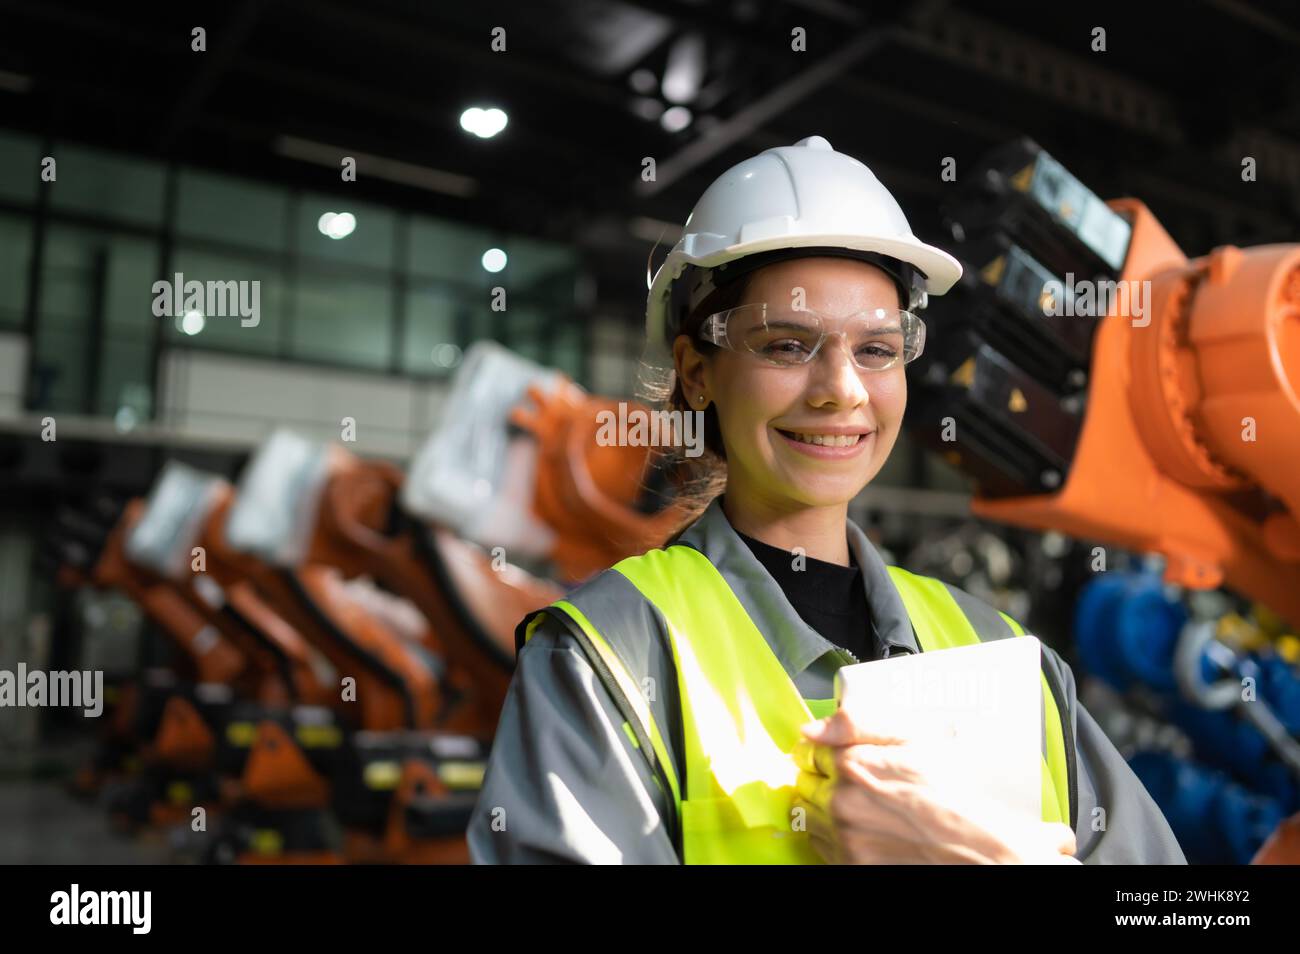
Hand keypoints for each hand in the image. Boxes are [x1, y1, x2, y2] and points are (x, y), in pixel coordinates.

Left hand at [792, 708, 1078, 864]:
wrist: (974, 843)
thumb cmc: (949, 790)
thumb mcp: (911, 737)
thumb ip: (855, 723)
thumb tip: (810, 730)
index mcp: (851, 764)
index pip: (808, 751)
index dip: (824, 751)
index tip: (839, 755)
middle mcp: (841, 802)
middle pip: (804, 783)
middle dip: (822, 779)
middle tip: (856, 782)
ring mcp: (844, 837)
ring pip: (809, 815)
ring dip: (824, 808)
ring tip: (863, 806)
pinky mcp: (850, 864)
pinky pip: (821, 845)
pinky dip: (833, 836)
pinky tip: (864, 828)